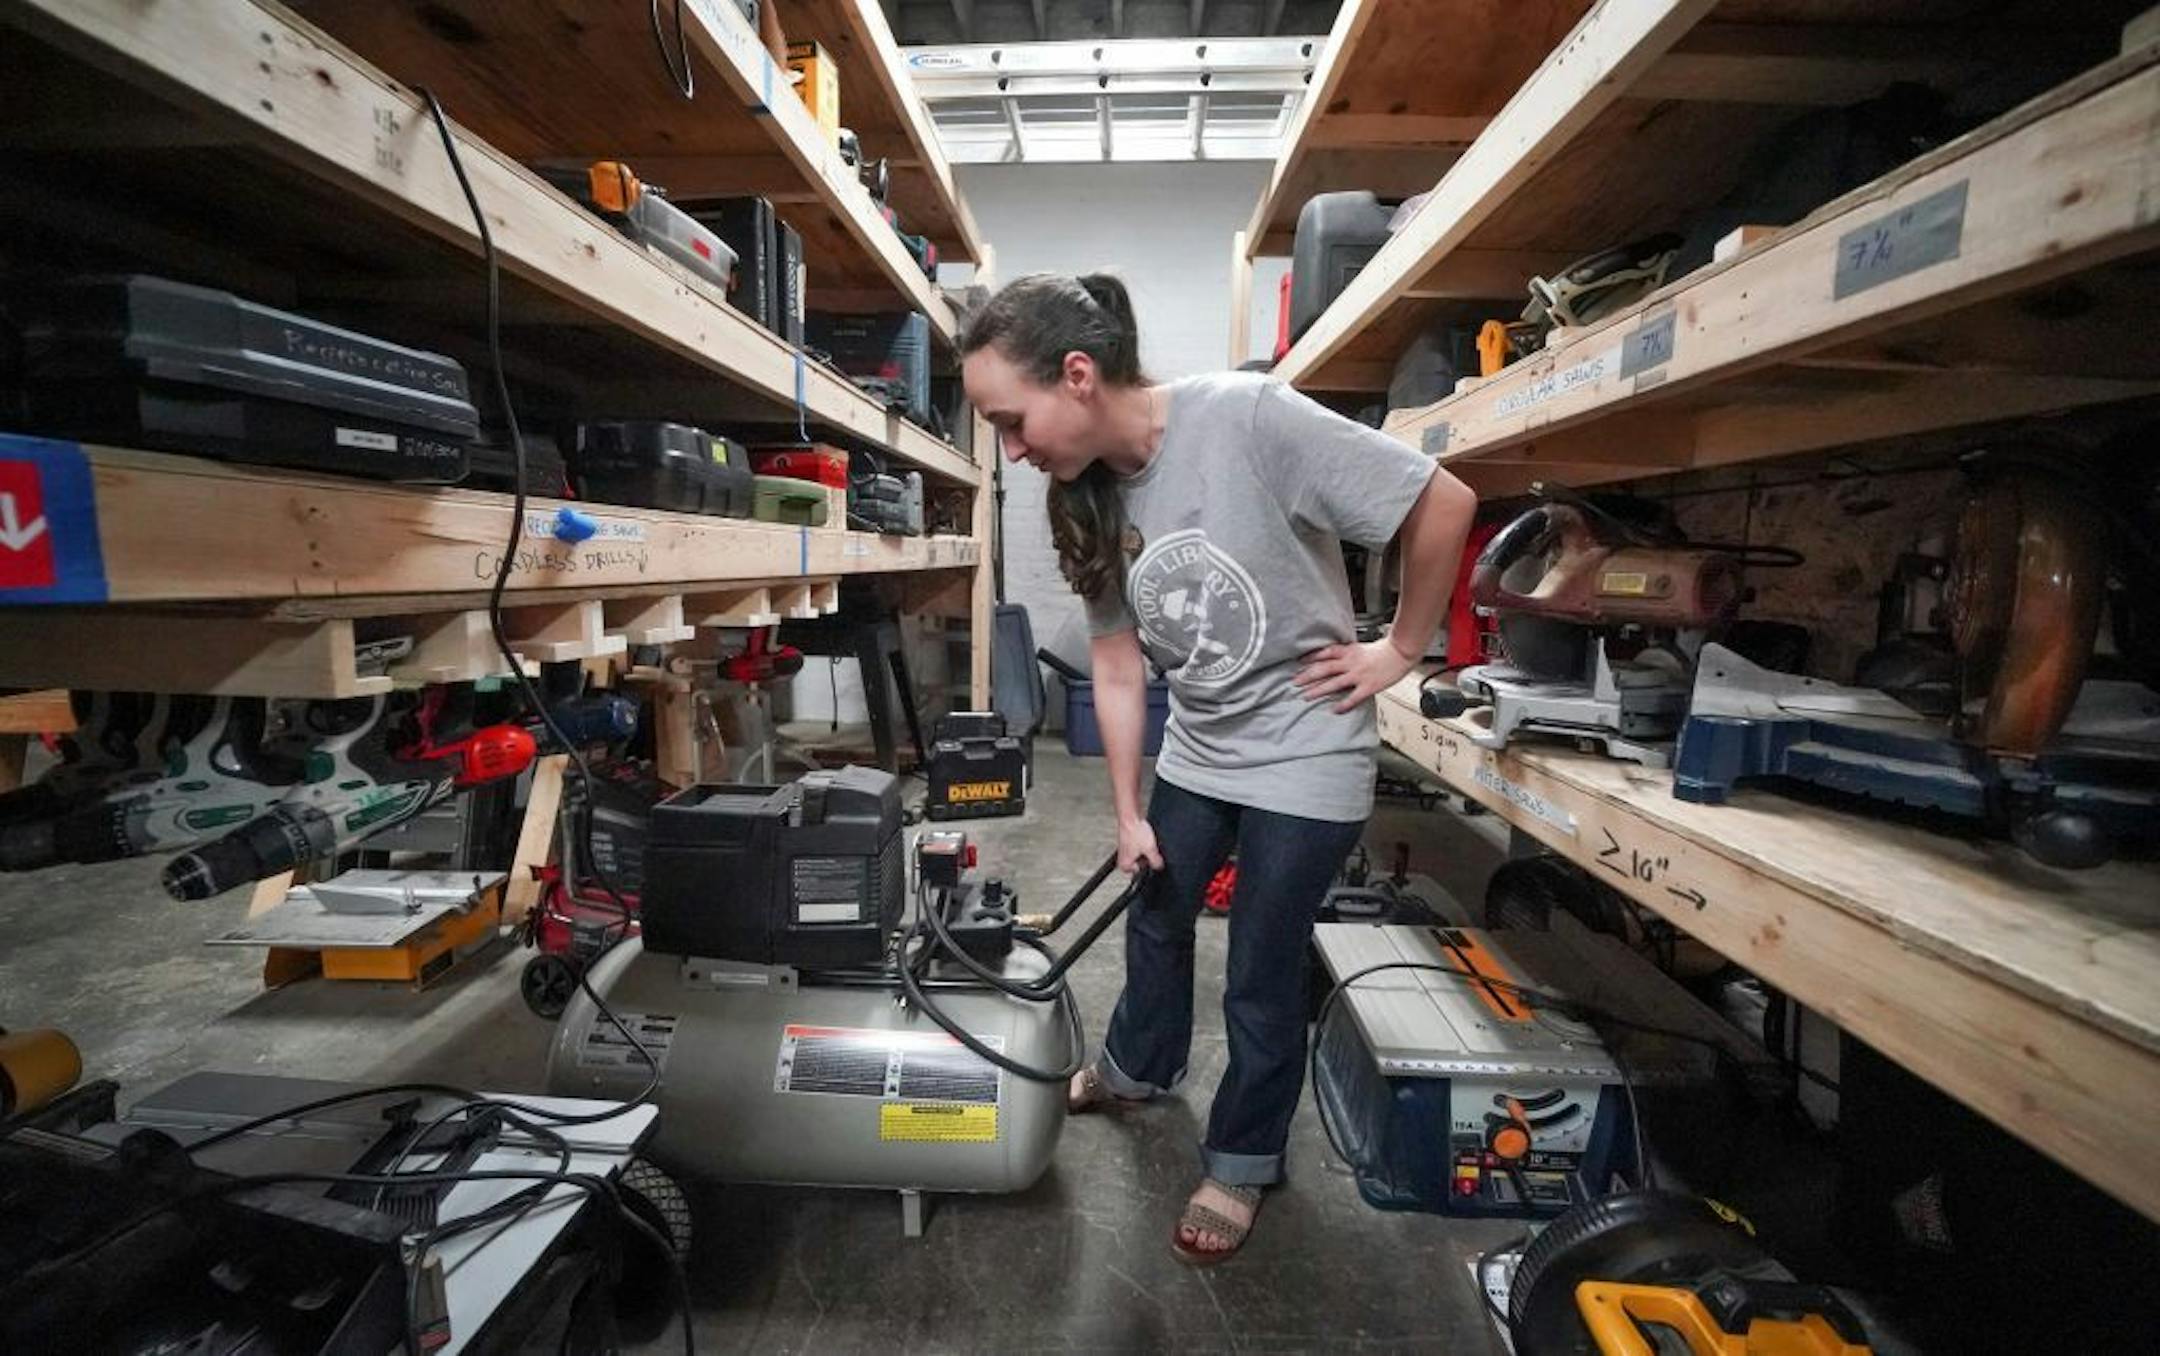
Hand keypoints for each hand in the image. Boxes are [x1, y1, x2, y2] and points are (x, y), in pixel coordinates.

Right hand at [1118, 817, 1163, 874]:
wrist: (1131, 817)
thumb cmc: (1135, 831)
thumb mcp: (1150, 850)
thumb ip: (1156, 862)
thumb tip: (1159, 867)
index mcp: (1125, 866)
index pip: (1143, 872)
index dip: (1150, 864)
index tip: (1152, 856)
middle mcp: (1124, 860)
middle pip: (1143, 864)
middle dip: (1149, 857)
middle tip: (1148, 847)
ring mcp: (1127, 852)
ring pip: (1143, 855)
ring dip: (1147, 849)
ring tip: (1146, 841)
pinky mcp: (1130, 844)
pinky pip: (1141, 847)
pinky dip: (1144, 843)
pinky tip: (1145, 838)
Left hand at [1294, 638, 1418, 713]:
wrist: (1401, 651)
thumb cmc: (1385, 649)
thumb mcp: (1362, 647)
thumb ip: (1349, 653)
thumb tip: (1336, 658)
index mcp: (1349, 651)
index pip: (1325, 653)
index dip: (1311, 657)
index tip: (1299, 663)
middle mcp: (1351, 662)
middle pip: (1324, 669)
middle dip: (1308, 676)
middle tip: (1295, 682)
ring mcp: (1359, 675)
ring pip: (1334, 683)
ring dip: (1318, 690)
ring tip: (1306, 696)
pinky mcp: (1368, 686)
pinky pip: (1353, 697)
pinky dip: (1343, 704)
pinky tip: (1335, 710)